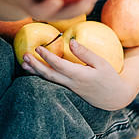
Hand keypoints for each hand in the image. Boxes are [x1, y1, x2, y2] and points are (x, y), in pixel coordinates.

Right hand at [7, 0, 105, 20]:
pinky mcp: (67, 9)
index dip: (47, 6)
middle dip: (78, 7)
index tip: (57, 1)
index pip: (39, 9)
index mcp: (30, 7)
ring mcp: (57, 13)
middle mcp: (45, 14)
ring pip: (76, 9)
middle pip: (63, 15)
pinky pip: (81, 1)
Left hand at [21, 38, 135, 110]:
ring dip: (36, 72)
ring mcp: (70, 88)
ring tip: (24, 64)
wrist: (114, 97)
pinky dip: (43, 77)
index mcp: (80, 76)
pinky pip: (53, 83)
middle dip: (36, 65)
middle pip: (49, 75)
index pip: (59, 65)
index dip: (47, 56)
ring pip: (49, 80)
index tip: (38, 48)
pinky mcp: (69, 90)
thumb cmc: (109, 78)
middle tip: (24, 55)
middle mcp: (72, 84)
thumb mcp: (101, 63)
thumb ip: (85, 53)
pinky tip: (35, 72)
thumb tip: (70, 41)